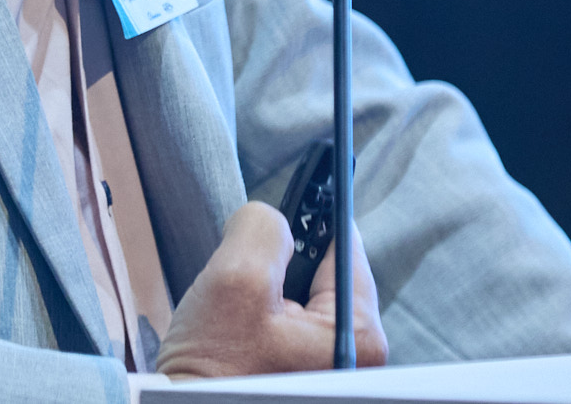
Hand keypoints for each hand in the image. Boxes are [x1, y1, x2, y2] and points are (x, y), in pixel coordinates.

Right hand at [152, 200, 386, 378]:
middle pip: (326, 270)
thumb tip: (271, 217)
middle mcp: (356, 356)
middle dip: (283, 260)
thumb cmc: (212, 368)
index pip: (346, 246)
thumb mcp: (236, 278)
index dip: (311, 217)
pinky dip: (266, 310)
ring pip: (305, 293)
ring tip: (239, 307)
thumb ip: (263, 228)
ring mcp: (331, 367)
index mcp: (358, 335)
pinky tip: (239, 326)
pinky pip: (292, 320)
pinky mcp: (303, 372)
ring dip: (271, 286)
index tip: (290, 198)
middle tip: (247, 272)